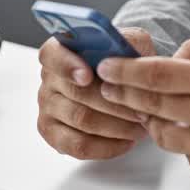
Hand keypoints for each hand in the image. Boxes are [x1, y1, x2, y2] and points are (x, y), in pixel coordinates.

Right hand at [36, 27, 155, 159]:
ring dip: (116, 126)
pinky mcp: (53, 134)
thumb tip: (127, 52)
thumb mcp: (130, 42)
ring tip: (141, 126)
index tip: (88, 75)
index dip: (68, 65)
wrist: (122, 83)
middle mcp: (49, 79)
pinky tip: (127, 142)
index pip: (52, 55)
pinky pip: (78, 146)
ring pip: (81, 120)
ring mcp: (48, 108)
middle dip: (113, 103)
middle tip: (141, 111)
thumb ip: (127, 42)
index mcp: (60, 50)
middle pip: (77, 93)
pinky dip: (106, 147)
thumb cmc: (123, 60)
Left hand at [96, 33, 189, 186]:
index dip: (127, 70)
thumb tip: (172, 56)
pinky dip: (182, 142)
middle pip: (152, 105)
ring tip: (150, 108)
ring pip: (162, 134)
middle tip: (109, 87)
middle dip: (123, 94)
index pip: (159, 75)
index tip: (108, 67)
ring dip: (150, 119)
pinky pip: (185, 157)